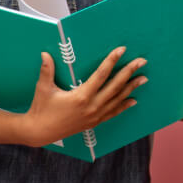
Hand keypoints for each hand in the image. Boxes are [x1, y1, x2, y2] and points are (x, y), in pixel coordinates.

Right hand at [22, 47, 145, 147]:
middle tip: (142, 61)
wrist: (39, 132)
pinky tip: (133, 100)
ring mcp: (95, 115)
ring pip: (118, 99)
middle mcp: (92, 106)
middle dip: (130, 72)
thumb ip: (47, 70)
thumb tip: (45, 53)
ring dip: (131, 88)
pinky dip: (124, 106)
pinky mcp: (94, 122)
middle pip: (116, 86)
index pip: (101, 74)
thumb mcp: (43, 88)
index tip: (122, 50)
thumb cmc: (41, 109)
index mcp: (81, 96)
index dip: (112, 61)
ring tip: (143, 78)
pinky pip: (113, 113)